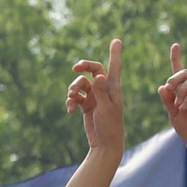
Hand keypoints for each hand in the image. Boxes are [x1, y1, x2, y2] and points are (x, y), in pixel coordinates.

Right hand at [66, 39, 125, 156]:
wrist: (105, 145)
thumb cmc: (110, 127)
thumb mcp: (106, 109)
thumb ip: (101, 92)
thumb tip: (97, 75)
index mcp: (113, 88)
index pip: (114, 66)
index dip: (115, 53)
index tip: (116, 40)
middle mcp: (104, 90)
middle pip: (93, 70)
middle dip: (83, 67)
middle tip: (75, 68)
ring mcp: (94, 97)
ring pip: (81, 84)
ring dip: (73, 89)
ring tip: (70, 97)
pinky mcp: (86, 106)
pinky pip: (76, 97)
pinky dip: (71, 102)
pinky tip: (69, 110)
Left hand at [159, 43, 186, 157]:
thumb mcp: (175, 117)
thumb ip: (169, 102)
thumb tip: (161, 86)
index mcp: (186, 94)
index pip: (181, 72)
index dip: (177, 58)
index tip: (175, 45)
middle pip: (186, 73)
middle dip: (175, 77)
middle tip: (169, 88)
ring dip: (181, 90)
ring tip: (178, 105)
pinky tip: (183, 108)